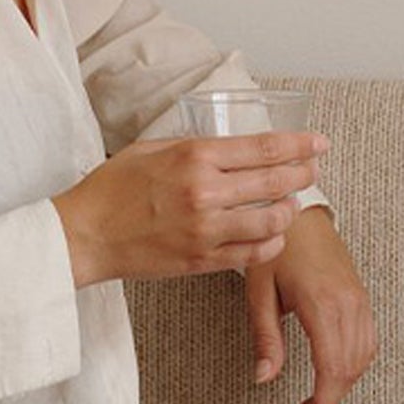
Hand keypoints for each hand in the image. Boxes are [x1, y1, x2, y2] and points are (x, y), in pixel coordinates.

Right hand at [51, 131, 327, 286]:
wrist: (86, 234)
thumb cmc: (115, 186)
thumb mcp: (156, 147)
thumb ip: (197, 146)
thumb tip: (234, 145)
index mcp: (195, 156)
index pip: (263, 148)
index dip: (299, 144)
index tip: (318, 142)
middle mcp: (205, 192)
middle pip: (274, 182)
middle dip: (303, 173)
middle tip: (314, 169)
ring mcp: (204, 230)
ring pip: (269, 222)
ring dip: (289, 210)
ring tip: (292, 202)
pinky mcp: (199, 261)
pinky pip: (249, 255)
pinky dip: (269, 243)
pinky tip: (273, 234)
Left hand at [245, 207, 375, 403]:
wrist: (301, 212)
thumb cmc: (278, 246)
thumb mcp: (260, 291)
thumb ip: (266, 337)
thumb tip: (265, 377)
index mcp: (322, 302)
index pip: (331, 367)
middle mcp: (347, 301)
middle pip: (348, 369)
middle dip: (329, 403)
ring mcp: (358, 297)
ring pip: (362, 358)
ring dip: (342, 386)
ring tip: (316, 403)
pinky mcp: (361, 295)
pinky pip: (368, 340)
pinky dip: (354, 365)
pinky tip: (336, 374)